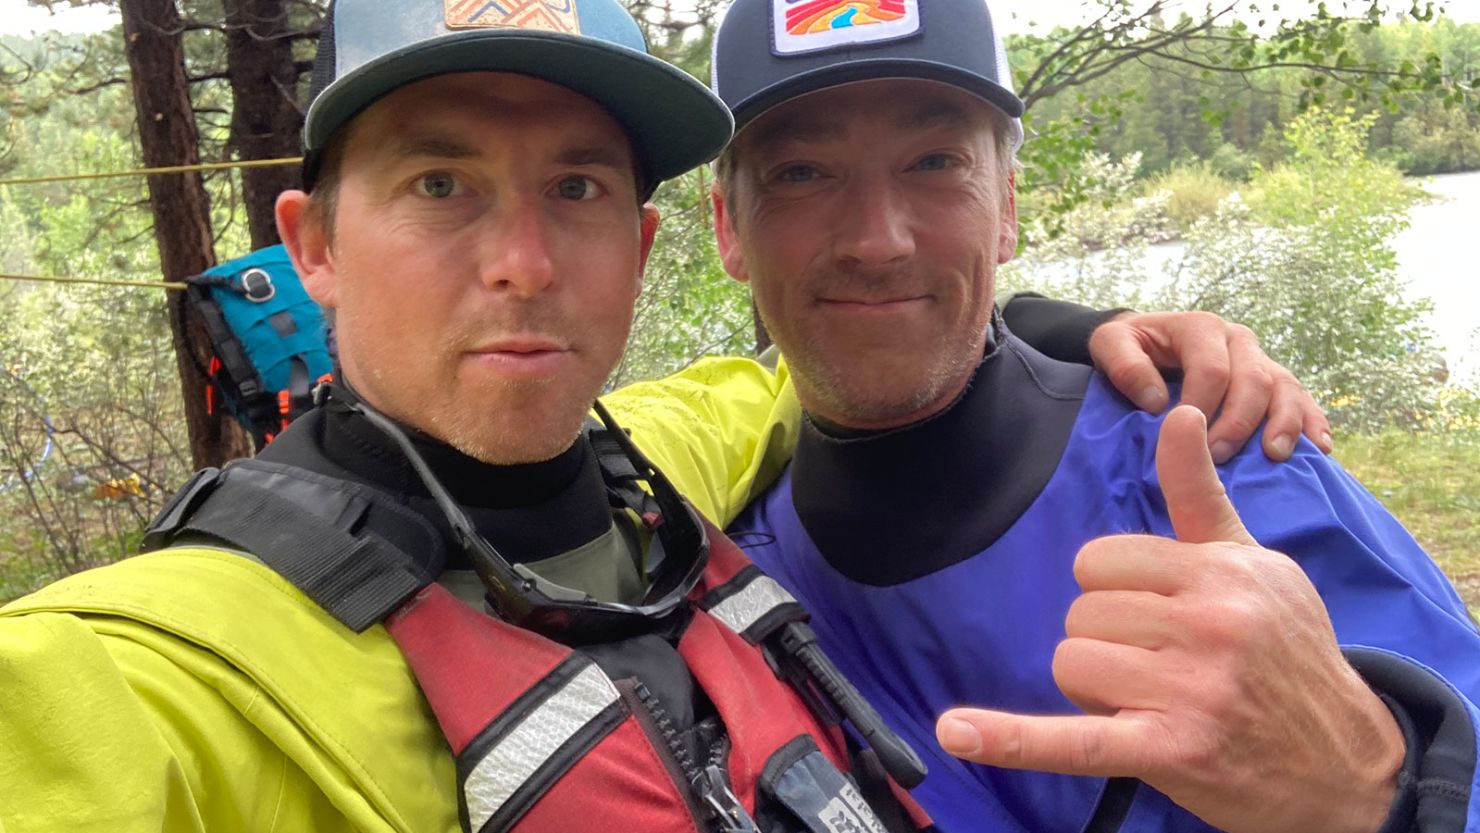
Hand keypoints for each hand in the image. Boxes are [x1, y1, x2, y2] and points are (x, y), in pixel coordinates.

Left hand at [935, 406, 1403, 832]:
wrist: (1347, 761)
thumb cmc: (1289, 652)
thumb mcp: (1253, 564)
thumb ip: (1199, 495)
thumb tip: (1178, 414)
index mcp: (1219, 571)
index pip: (1098, 562)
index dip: (1112, 592)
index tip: (1154, 617)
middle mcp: (1209, 624)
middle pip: (1081, 613)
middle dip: (1106, 642)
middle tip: (1161, 668)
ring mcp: (1192, 689)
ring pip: (1072, 663)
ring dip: (1097, 688)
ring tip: (1153, 701)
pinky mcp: (1172, 750)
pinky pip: (1075, 738)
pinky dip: (1012, 740)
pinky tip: (958, 734)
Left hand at [1089, 311, 1331, 463]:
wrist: (1147, 340)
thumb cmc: (1129, 347)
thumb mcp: (1111, 344)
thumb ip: (1125, 366)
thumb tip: (1156, 402)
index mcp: (1201, 328)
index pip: (1211, 368)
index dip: (1202, 405)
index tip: (1188, 439)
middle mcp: (1237, 340)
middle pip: (1253, 379)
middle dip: (1238, 421)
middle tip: (1219, 456)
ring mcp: (1260, 359)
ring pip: (1285, 387)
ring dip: (1283, 422)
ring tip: (1274, 454)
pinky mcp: (1274, 379)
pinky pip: (1301, 397)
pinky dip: (1312, 421)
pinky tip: (1319, 448)